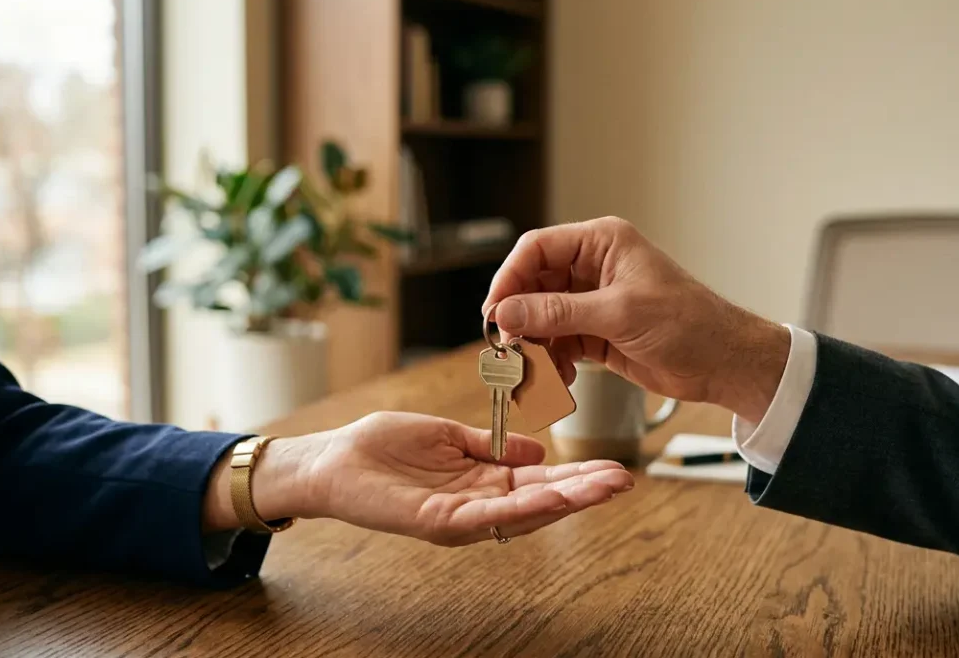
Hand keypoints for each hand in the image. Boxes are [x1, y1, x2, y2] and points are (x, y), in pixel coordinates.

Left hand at [206, 412, 633, 544]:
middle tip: (626, 482)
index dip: (576, 476)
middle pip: (541, 502)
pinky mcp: (435, 521)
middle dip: (584, 492)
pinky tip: (549, 495)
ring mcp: (459, 518)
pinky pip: (484, 517)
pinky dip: (518, 508)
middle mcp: (476, 507)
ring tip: (602, 488)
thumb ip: (490, 446)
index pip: (540, 482)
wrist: (333, 460)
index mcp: (481, 483)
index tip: (613, 469)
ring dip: (565, 500)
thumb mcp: (447, 437)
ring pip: (522, 513)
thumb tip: (534, 450)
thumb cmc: (382, 448)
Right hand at [482, 217, 789, 421]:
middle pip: (534, 284)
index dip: (510, 277)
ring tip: (534, 368)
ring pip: (542, 317)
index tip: (495, 311)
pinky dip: (552, 360)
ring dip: (534, 343)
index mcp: (602, 243)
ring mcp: (594, 301)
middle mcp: (593, 267)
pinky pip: (558, 342)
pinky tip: (557, 378)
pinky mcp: (597, 332)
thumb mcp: (618, 315)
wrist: (724, 364)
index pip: (537, 249)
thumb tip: (507, 314)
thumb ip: (558, 313)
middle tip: (507, 346)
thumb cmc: (689, 325)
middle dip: (519, 316)